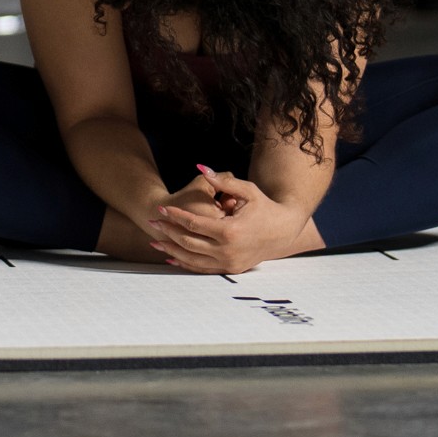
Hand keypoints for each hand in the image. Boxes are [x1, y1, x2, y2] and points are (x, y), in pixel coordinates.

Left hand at [146, 171, 309, 275]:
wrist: (285, 231)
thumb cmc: (266, 207)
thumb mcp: (248, 191)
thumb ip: (223, 181)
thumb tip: (201, 167)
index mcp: (230, 231)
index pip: (193, 223)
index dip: (175, 215)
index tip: (161, 207)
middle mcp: (228, 250)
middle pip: (188, 242)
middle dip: (167, 232)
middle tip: (152, 221)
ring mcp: (229, 263)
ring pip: (192, 259)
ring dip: (171, 250)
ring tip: (154, 241)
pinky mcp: (231, 269)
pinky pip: (202, 269)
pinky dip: (185, 263)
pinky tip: (171, 257)